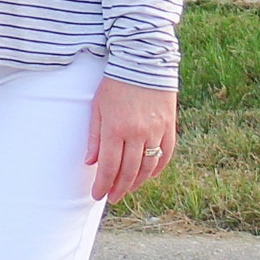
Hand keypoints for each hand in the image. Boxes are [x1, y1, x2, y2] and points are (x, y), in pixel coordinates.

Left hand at [84, 76, 177, 203]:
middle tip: (112, 197)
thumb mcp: (97, 107)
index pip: (109, 167)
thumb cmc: (114, 84)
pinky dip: (158, 168)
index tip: (98, 195)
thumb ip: (95, 137)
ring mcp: (156, 130)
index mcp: (115, 129)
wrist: (143, 61)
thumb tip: (91, 162)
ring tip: (128, 188)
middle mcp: (137, 133)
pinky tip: (149, 175)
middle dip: (119, 188)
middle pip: (129, 171)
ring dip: (137, 182)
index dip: (103, 185)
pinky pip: (166, 154)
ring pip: (148, 166)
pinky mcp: (169, 126)